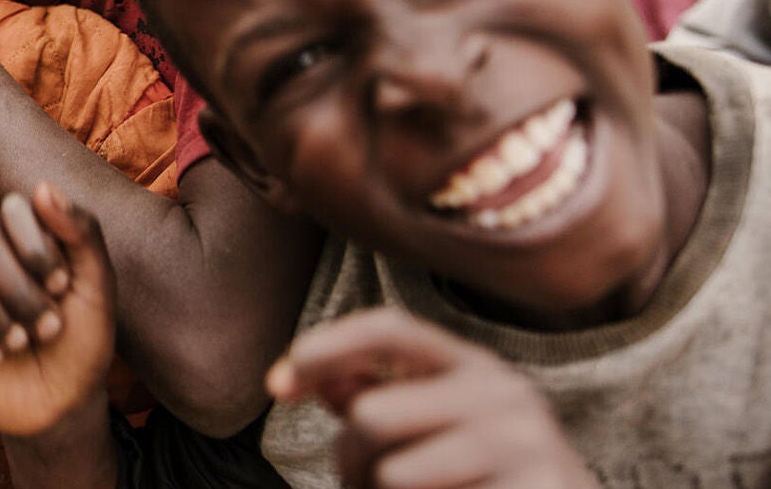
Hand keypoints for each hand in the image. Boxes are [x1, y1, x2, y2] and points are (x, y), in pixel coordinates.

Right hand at [0, 183, 115, 437]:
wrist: (62, 404)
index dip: (36, 246)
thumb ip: (82, 234)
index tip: (62, 286)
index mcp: (25, 236)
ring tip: (19, 344)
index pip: (14, 208)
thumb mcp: (98, 289)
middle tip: (48, 328)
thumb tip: (42, 186)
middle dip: (18, 288)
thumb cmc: (83, 342)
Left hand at [269, 307, 597, 488]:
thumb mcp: (436, 430)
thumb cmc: (483, 480)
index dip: (323, 349)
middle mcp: (505, 393)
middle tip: (371, 488)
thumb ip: (379, 399)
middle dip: (351, 463)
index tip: (277, 385)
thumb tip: (318, 376)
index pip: (389, 329)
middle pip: (371, 415)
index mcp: (475, 366)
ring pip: (392, 474)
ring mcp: (525, 444)